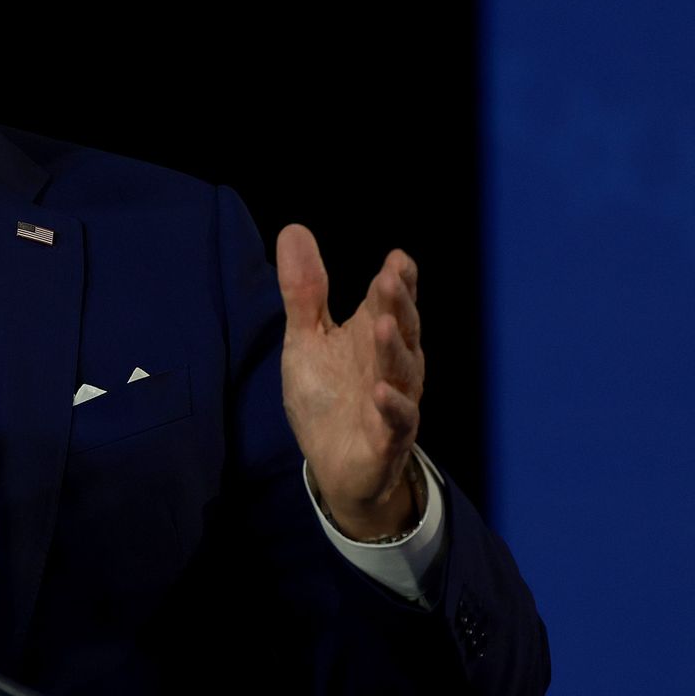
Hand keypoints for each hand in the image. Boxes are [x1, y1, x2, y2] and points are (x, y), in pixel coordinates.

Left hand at [276, 224, 425, 539]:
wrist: (334, 466)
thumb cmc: (327, 397)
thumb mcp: (307, 339)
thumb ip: (304, 291)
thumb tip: (294, 229)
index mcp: (373, 336)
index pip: (391, 302)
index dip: (398, 281)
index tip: (398, 259)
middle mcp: (391, 364)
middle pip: (400, 329)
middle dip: (397, 305)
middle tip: (389, 279)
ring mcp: (394, 401)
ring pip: (402, 371)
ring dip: (393, 348)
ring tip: (383, 324)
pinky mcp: (387, 438)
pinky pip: (397, 420)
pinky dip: (392, 405)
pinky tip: (382, 390)